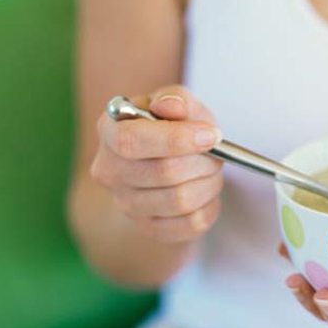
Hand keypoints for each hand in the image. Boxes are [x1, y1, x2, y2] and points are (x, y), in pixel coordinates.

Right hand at [91, 86, 223, 242]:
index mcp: (109, 131)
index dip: (176, 139)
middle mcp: (109, 171)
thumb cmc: (173, 127)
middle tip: (218, 153)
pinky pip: (191, 224)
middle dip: (204, 161)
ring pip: (181, 200)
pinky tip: (207, 192)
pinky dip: (210, 206)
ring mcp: (126, 204)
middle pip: (164, 172)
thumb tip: (172, 107)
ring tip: (212, 171)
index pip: (131, 141)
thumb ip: (177, 99)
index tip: (211, 135)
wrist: (166, 164)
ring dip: (210, 183)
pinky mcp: (149, 228)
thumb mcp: (178, 103)